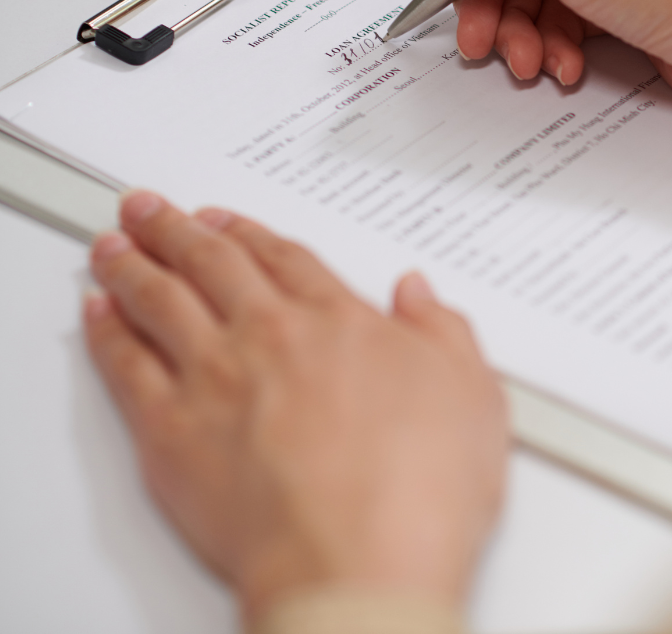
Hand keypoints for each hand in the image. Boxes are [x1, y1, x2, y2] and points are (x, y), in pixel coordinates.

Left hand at [83, 190, 508, 623]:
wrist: (360, 563)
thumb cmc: (420, 491)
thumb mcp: (472, 397)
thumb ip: (444, 334)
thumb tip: (422, 296)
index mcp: (341, 322)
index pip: (288, 261)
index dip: (254, 235)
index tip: (232, 223)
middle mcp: (271, 336)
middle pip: (214, 263)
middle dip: (179, 229)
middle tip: (154, 207)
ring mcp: (214, 378)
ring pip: (161, 299)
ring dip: (134, 262)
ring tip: (117, 242)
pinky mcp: (170, 432)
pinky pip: (125, 363)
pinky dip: (107, 330)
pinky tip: (100, 313)